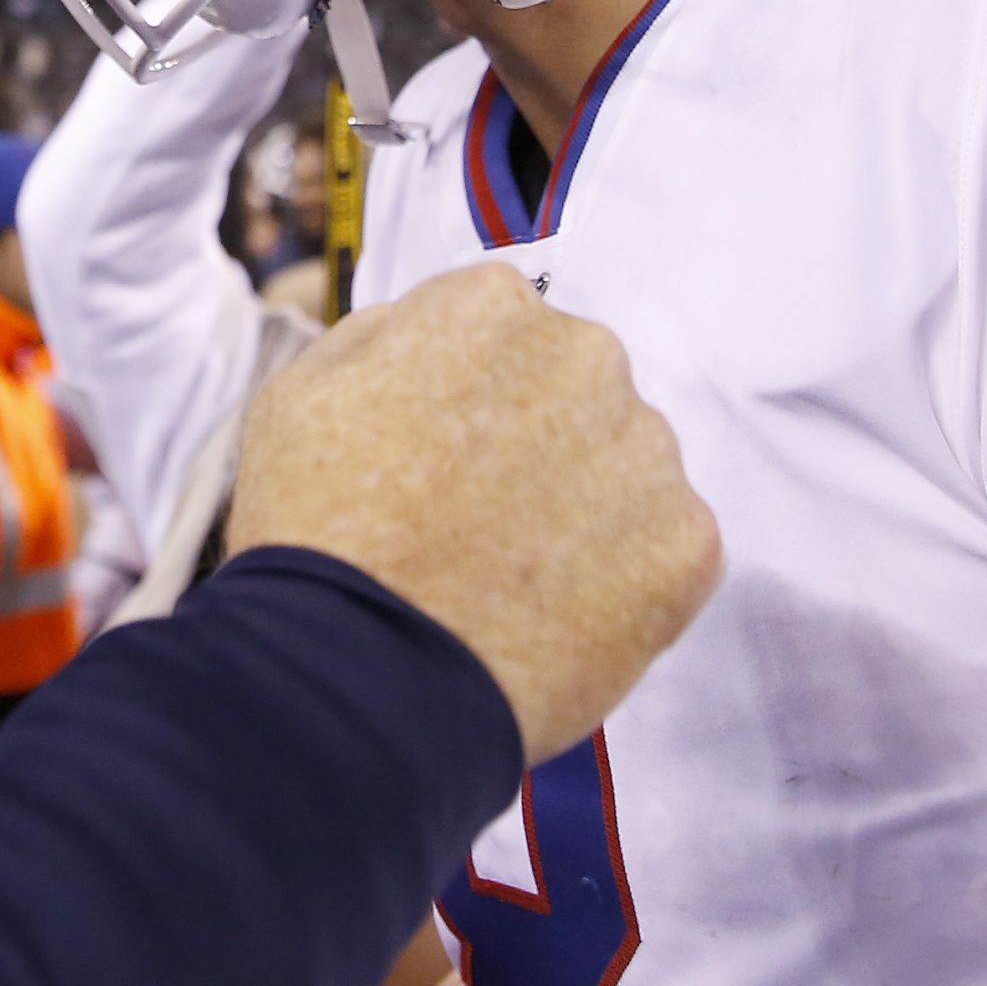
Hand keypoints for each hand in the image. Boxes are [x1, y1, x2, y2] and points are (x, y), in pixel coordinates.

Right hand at [229, 261, 720, 764]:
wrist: (362, 677)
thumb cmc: (315, 536)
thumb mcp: (300, 394)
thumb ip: (380, 340)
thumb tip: (424, 336)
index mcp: (490, 308)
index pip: (500, 331)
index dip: (464, 400)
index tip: (439, 454)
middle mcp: (584, 357)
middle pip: (573, 390)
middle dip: (537, 443)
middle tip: (476, 522)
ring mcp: (646, 452)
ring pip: (626, 469)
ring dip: (585, 509)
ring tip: (511, 581)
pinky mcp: (686, 546)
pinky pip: (662, 551)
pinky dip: (621, 583)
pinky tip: (553, 617)